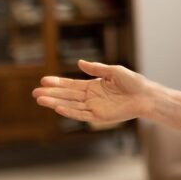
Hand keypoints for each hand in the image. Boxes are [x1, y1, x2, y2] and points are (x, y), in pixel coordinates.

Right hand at [33, 60, 152, 124]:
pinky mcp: (99, 116)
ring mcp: (94, 107)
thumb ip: (96, 68)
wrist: (146, 96)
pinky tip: (58, 107)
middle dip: (51, 94)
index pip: (71, 85)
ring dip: (55, 102)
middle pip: (67, 95)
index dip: (58, 83)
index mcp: (94, 86)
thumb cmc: (133, 82)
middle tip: (34, 92)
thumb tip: (79, 62)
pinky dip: (69, 111)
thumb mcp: (114, 71)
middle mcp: (91, 97)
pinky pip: (81, 114)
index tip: (43, 80)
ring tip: (40, 99)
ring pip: (70, 105)